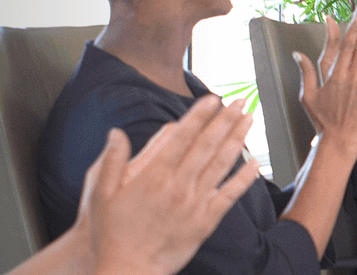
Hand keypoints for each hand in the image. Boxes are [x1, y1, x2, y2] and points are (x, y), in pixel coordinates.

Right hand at [79, 96, 259, 274]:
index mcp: (153, 175)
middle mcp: (178, 186)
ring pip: (222, 164)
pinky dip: (244, 178)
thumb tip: (117, 133)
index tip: (212, 98)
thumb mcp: (100, 193)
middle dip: (226, 119)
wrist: (127, 270)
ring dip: (238, 139)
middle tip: (239, 100)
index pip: (182, 136)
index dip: (199, 115)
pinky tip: (256, 164)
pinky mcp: (205, 222)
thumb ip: (111, 160)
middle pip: (208, 145)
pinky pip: (230, 195)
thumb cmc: (111, 234)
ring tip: (250, 120)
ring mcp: (195, 204)